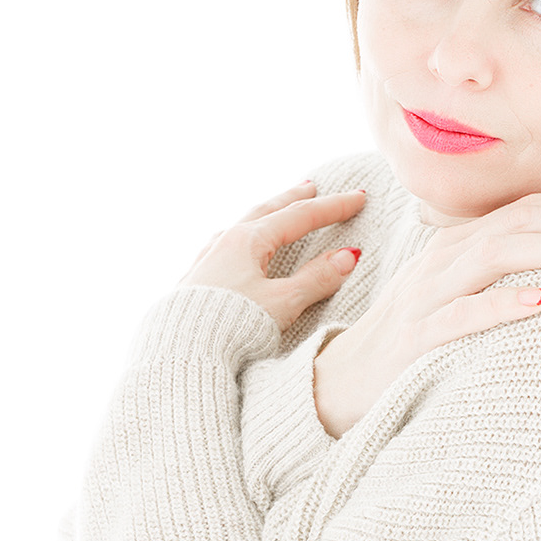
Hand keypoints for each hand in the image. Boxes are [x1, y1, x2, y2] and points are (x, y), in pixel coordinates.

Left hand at [177, 179, 368, 332]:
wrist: (181, 353)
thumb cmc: (231, 327)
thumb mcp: (283, 303)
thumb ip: (316, 279)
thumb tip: (348, 256)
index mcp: (248, 241)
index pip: (299, 217)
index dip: (332, 207)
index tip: (359, 198)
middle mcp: (225, 243)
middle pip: (266, 211)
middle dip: (293, 199)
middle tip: (313, 187)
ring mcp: (207, 260)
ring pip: (242, 226)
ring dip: (264, 216)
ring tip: (276, 212)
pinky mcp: (195, 281)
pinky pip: (225, 247)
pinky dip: (242, 238)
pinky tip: (236, 247)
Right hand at [310, 191, 540, 439]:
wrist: (343, 380)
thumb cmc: (413, 336)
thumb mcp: (457, 289)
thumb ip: (502, 267)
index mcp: (458, 243)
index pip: (528, 208)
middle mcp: (444, 259)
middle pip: (520, 221)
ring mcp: (429, 295)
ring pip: (495, 255)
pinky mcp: (418, 338)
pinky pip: (463, 316)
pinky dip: (502, 305)